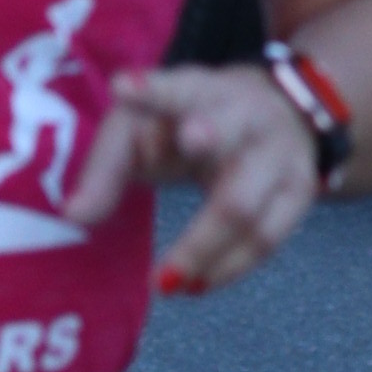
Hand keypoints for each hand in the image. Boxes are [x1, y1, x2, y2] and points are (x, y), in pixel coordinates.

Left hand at [62, 63, 319, 294]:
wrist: (283, 111)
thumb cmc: (190, 123)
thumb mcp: (146, 129)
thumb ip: (107, 167)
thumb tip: (73, 217)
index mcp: (196, 90)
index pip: (172, 88)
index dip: (149, 89)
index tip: (122, 87)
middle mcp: (242, 114)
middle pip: (225, 127)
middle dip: (206, 137)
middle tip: (189, 140)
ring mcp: (277, 153)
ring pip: (243, 202)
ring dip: (203, 246)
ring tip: (165, 282)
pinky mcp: (298, 191)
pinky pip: (266, 238)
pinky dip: (229, 267)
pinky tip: (196, 284)